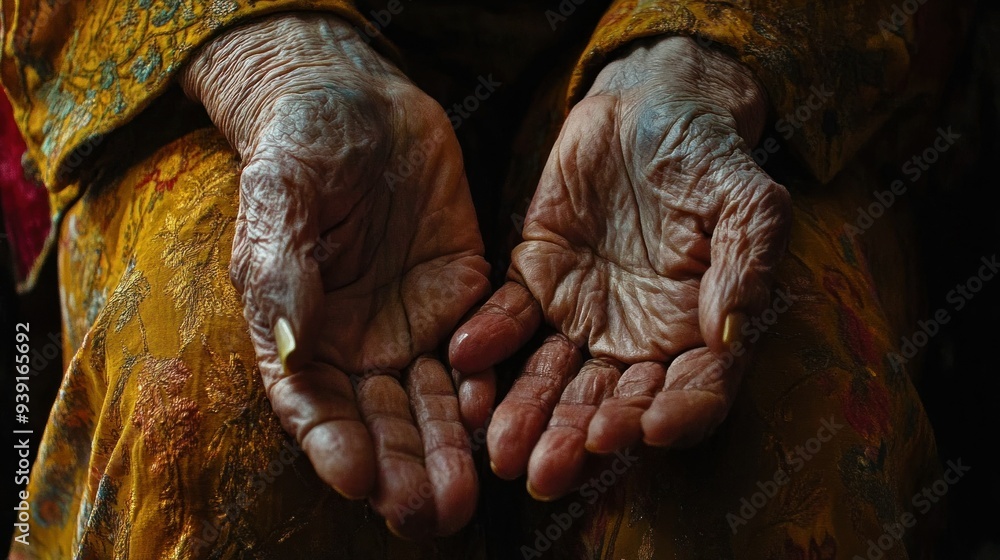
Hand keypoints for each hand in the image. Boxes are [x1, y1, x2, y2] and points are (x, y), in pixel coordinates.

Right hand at [181, 14, 489, 536]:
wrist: (358, 101)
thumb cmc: (299, 148)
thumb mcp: (280, 201)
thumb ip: (285, 275)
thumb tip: (293, 347)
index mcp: (302, 331)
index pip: (314, 404)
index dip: (333, 445)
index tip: (357, 480)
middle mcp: (359, 342)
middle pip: (381, 421)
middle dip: (403, 469)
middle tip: (428, 515)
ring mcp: (414, 322)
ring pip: (434, 399)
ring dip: (449, 448)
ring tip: (465, 497)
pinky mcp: (464, 294)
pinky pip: (480, 350)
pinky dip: (486, 382)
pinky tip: (495, 412)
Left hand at [450, 36, 790, 498]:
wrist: (645, 107)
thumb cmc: (707, 154)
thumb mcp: (747, 197)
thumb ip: (748, 260)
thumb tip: (730, 329)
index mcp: (698, 330)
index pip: (693, 390)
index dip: (674, 414)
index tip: (645, 431)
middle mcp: (637, 339)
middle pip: (611, 403)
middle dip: (580, 439)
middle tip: (547, 473)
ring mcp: (582, 316)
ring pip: (554, 378)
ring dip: (528, 413)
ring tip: (499, 448)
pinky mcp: (535, 282)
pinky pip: (508, 319)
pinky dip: (489, 339)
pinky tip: (465, 357)